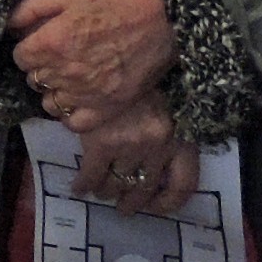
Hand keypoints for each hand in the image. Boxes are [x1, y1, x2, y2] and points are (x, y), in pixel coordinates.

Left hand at [11, 0, 173, 127]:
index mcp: (52, 42)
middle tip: (60, 56)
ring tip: (70, 77)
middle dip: (42, 67)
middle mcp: (65, 72)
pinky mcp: (111, 106)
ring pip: (51, 103)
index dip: (30, 48)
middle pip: (34, 79)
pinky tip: (79, 100)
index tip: (42, 42)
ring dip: (55, 91)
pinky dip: (72, 114)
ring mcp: (88, 93)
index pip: (20, 57)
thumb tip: (8, 24)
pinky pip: (76, 122)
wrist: (169, 11)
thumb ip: (33, 7)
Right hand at [63, 91, 200, 215]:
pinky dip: (83, 185)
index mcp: (180, 137)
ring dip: (106, 192)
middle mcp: (159, 146)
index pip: (183, 184)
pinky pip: (92, 175)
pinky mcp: (102, 143)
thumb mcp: (165, 107)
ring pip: (117, 184)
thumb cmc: (141, 81)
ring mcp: (130, 146)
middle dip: (132, 202)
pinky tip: (78, 187)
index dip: (169, 202)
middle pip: (146, 188)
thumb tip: (153, 164)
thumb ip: (166, 134)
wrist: (113, 54)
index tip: (155, 207)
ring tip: (101, 192)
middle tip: (123, 208)